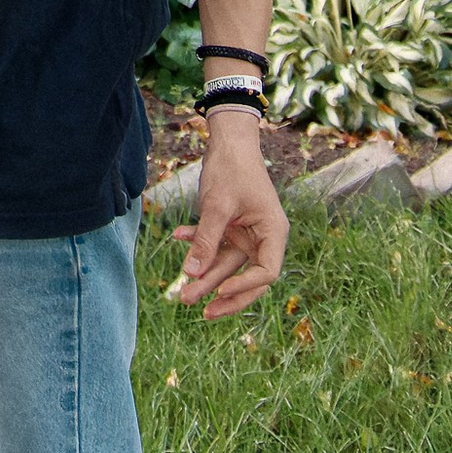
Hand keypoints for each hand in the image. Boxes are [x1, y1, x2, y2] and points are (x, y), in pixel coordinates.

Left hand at [172, 118, 286, 318]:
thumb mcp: (217, 206)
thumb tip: (191, 274)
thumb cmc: (231, 168)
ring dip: (205, 275)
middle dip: (223, 294)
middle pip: (247, 276)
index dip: (244, 287)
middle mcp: (264, 237)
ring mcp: (248, 233)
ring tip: (180, 293)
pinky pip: (216, 244)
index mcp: (273, 232)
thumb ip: (206, 240)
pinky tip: (178, 237)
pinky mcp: (232, 226)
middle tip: (201, 313)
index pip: (266, 273)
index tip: (219, 292)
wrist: (228, 139)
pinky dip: (198, 244)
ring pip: (227, 264)